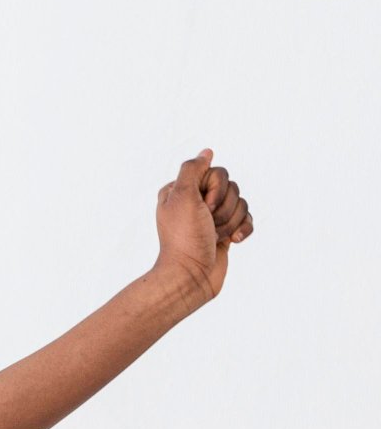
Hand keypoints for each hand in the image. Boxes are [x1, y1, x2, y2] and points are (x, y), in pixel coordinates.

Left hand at [154, 147, 253, 304]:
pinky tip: (232, 241)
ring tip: (214, 236)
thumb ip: (193, 170)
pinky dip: (243, 229)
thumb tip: (207, 152)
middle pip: (232, 187)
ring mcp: (211, 217)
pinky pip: (248, 219)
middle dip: (225, 208)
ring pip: (241, 203)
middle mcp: (196, 201)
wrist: (191, 276)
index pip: (216, 172)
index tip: (202, 206)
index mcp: (181, 190)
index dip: (216, 190)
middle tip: (208, 224)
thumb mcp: (182, 197)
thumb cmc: (184, 237)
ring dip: (231, 221)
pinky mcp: (225, 231)